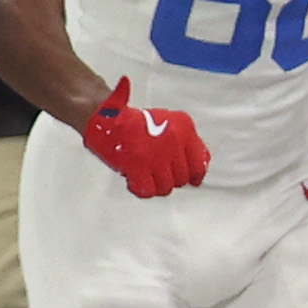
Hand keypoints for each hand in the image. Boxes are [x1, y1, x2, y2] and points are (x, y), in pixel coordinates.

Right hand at [81, 77, 210, 196]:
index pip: (201, 161)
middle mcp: (173, 140)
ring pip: (166, 186)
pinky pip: (147, 190)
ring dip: (155, 185)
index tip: (193, 180)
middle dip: (169, 178)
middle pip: (182, 177)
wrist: (104, 117)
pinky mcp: (137, 166)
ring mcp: (156, 154)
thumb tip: (203, 161)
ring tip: (145, 175)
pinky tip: (134, 180)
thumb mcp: (168, 121)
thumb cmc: (134, 121)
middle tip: (157, 172)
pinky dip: (141, 189)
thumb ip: (187, 141)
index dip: (196, 175)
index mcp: (183, 127)